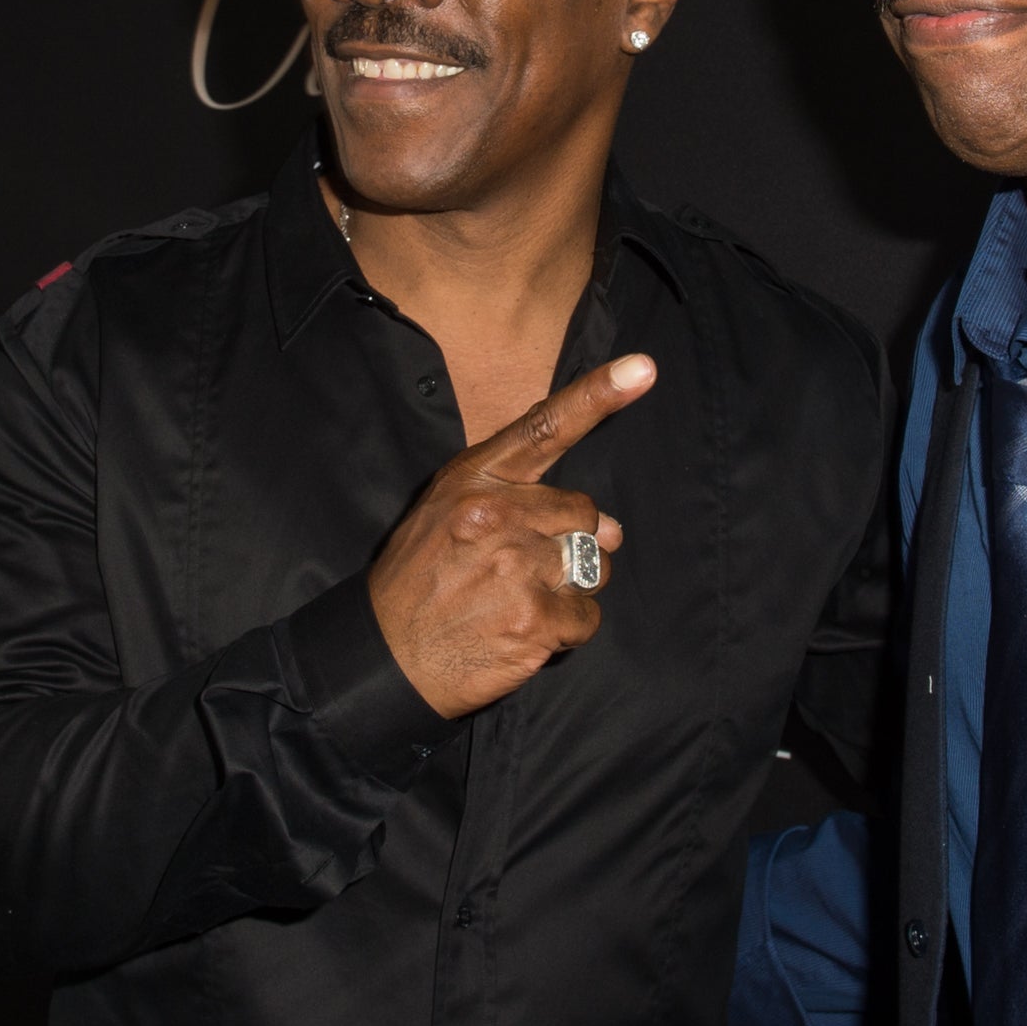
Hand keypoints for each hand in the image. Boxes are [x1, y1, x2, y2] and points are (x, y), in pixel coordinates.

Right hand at [369, 353, 656, 717]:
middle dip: (569, 544)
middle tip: (522, 571)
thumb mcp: (448, 513)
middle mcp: (497, 514)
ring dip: (569, 588)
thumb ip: (527, 504)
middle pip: (584, 514)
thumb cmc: (421, 580)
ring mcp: (517, 566)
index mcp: (475, 479)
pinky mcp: (534, 618)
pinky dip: (567, 630)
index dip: (599, 395)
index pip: (545, 427)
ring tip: (517, 602)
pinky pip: (587, 617)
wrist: (383, 656)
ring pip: (592, 567)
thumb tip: (612, 527)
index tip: (642, 368)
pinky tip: (526, 631)